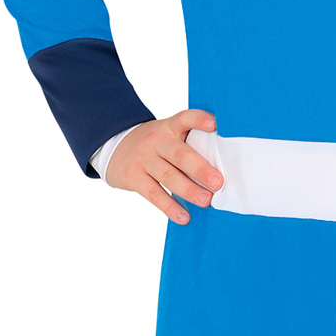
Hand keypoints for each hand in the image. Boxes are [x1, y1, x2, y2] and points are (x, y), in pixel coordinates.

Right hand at [106, 108, 223, 224]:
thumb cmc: (153, 145)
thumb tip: (222, 167)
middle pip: (179, 154)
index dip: (199, 119)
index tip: (215, 124)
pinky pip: (154, 194)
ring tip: (206, 201)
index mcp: (168, 127)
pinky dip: (170, 207)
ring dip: (189, 190)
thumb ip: (188, 144)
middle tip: (218, 182)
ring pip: (168, 176)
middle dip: (200, 169)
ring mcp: (143, 159)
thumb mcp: (167, 134)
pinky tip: (184, 217)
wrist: (114, 146)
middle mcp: (156, 141)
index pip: (185, 118)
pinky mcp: (134, 177)